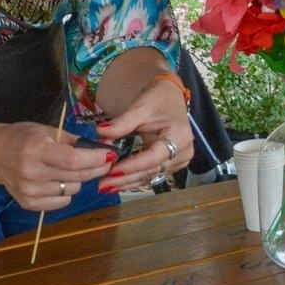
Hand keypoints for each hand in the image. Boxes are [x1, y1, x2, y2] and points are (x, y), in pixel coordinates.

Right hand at [0, 122, 121, 210]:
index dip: (95, 159)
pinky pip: (62, 201)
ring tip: (67, 168)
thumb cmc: (23, 138)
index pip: (73, 160)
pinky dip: (66, 191)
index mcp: (36, 150)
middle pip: (76, 176)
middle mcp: (32, 173)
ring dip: (78, 179)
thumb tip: (102, 148)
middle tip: (104, 161)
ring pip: (72, 190)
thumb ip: (73, 141)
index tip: (110, 154)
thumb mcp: (47, 131)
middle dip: (96, 168)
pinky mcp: (29, 204)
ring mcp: (30, 191)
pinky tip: (56, 180)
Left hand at [95, 77, 193, 192]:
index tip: (111, 171)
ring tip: (106, 187)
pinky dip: (135, 179)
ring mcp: (180, 160)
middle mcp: (184, 152)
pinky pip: (152, 174)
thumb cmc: (158, 100)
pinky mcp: (173, 164)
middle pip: (152, 170)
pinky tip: (118, 184)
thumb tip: (100, 132)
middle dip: (126, 178)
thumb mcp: (140, 107)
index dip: (132, 166)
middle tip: (102, 184)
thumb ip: (122, 122)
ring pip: (151, 176)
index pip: (153, 157)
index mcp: (179, 136)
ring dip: (128, 182)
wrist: (170, 98)